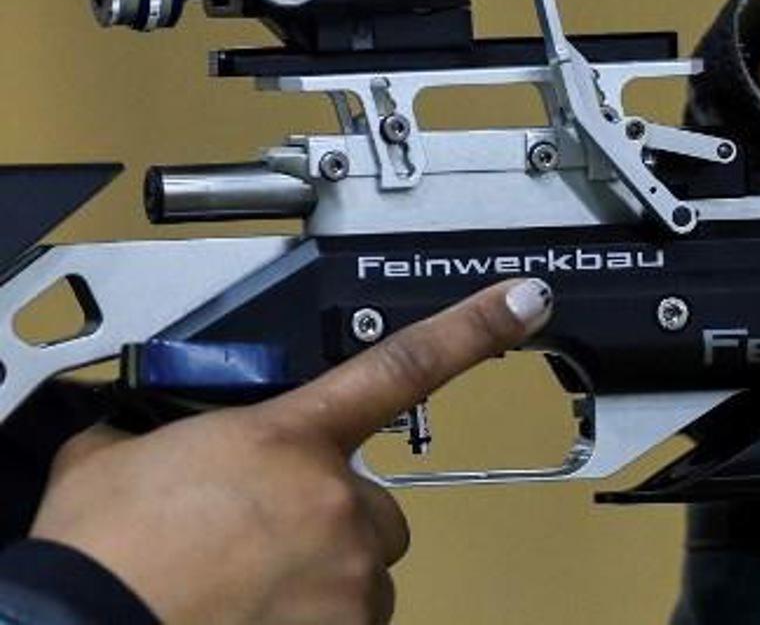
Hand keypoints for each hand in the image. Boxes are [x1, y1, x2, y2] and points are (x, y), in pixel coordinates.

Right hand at [30, 278, 553, 624]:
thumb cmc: (99, 558)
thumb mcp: (116, 462)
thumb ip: (157, 435)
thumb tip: (145, 437)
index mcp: (288, 436)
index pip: (403, 364)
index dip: (474, 328)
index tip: (523, 302)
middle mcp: (334, 500)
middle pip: (370, 504)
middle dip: (328, 519)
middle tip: (259, 540)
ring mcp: (348, 573)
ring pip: (359, 570)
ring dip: (318, 575)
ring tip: (243, 585)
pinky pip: (349, 620)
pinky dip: (313, 617)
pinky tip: (252, 614)